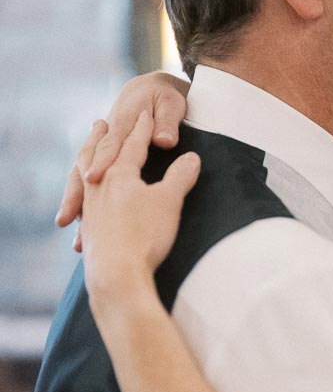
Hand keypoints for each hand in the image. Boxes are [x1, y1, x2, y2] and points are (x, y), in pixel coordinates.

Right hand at [57, 71, 188, 236]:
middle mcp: (105, 141)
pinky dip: (84, 206)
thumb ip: (168, 122)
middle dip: (75, 191)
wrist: (150, 89)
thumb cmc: (163, 97)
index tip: (95, 177)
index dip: (103, 160)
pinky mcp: (104, 164)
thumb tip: (165, 140)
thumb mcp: (170, 104)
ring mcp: (102, 153)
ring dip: (73, 200)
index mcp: (121, 122)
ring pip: (81, 178)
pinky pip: (91, 186)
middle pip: (85, 166)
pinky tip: (80, 230)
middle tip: (67, 215)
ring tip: (65, 223)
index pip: (111, 145)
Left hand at [80, 111, 200, 308]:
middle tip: (99, 123)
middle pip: (97, 153)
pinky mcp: (89, 229)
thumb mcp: (169, 201)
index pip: (133, 144)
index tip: (145, 115)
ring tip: (85, 155)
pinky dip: (82, 191)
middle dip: (101, 137)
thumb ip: (180, 176)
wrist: (117, 276)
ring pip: (83, 175)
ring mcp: (90, 208)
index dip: (142, 129)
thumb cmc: (144, 235)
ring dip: (86, 160)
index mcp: (120, 174)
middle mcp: (99, 186)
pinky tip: (86, 201)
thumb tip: (192, 158)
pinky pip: (82, 201)